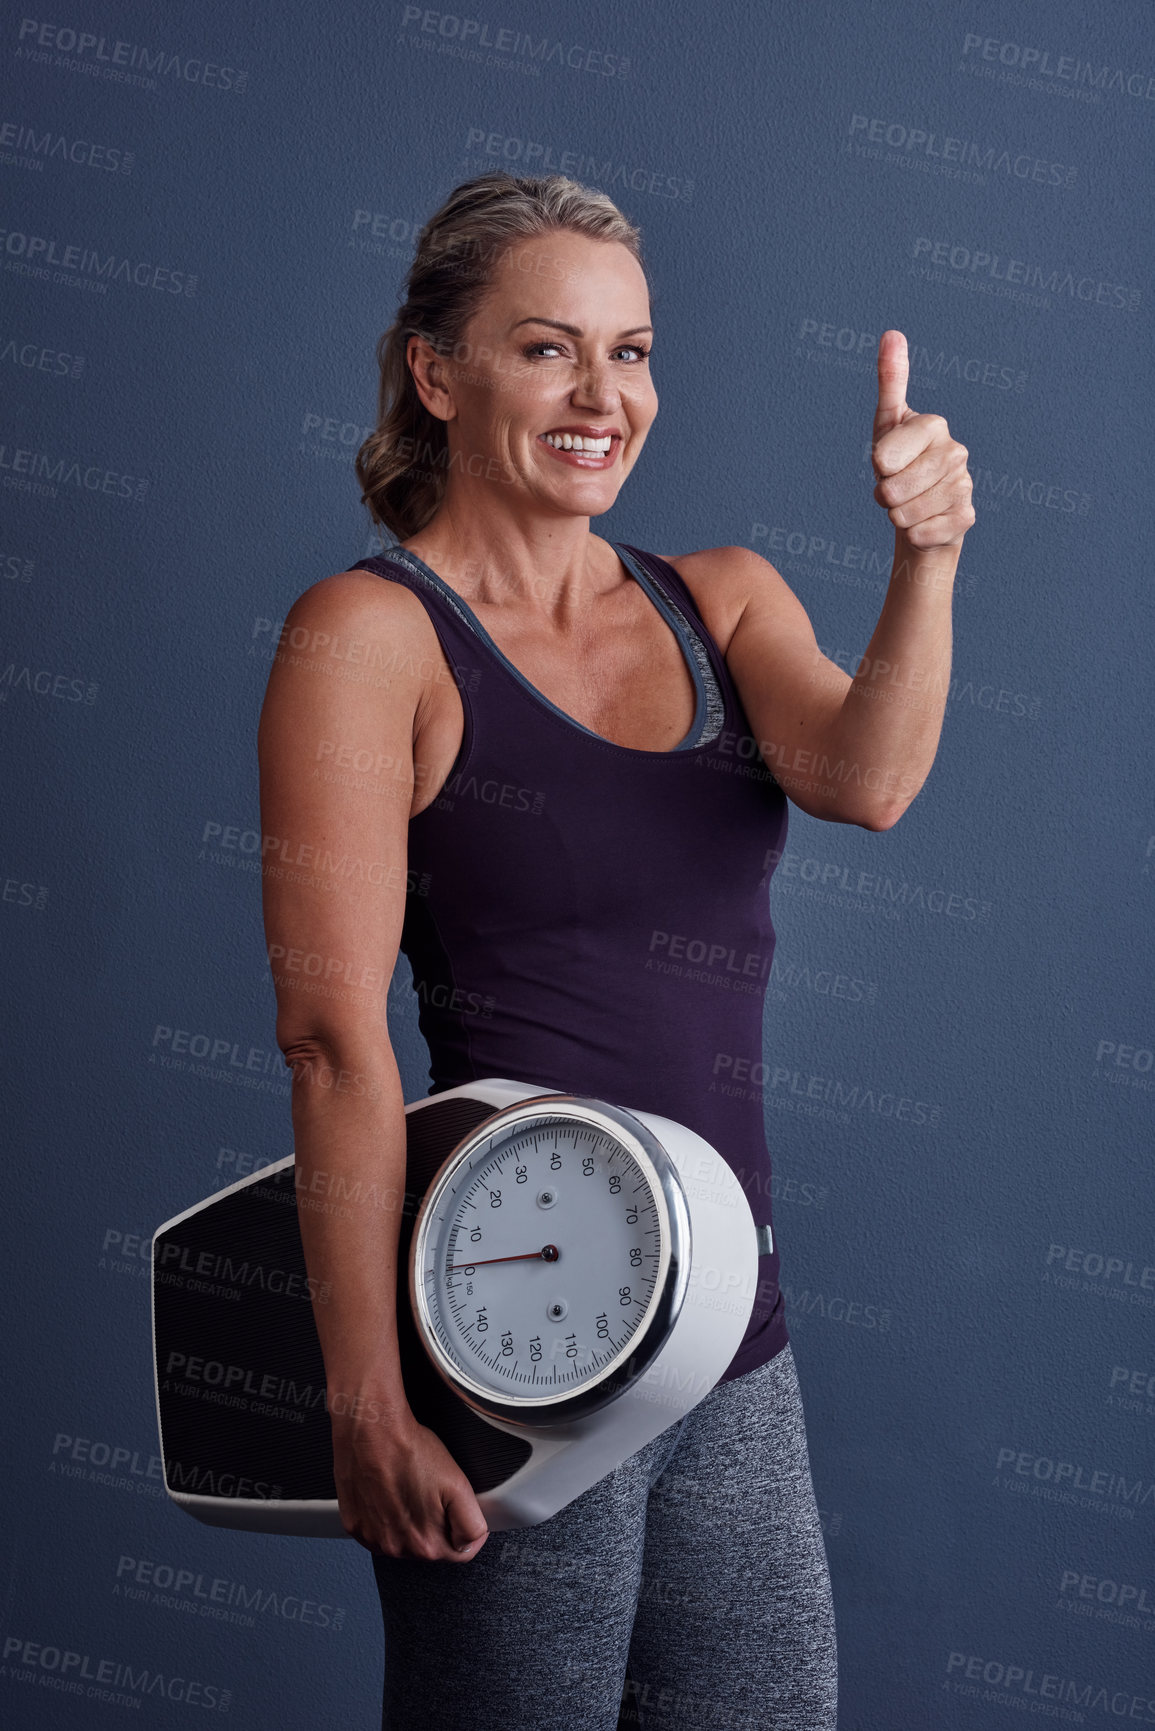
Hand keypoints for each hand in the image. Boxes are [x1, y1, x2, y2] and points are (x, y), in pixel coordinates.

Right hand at [332, 1402, 489, 1561]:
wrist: (372, 1431)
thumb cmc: (410, 1450)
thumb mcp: (458, 1485)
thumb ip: (471, 1524)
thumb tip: (471, 1544)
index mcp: (426, 1544)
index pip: (459, 1552)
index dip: (463, 1527)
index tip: (454, 1506)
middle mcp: (397, 1549)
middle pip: (430, 1547)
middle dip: (435, 1524)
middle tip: (429, 1492)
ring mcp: (373, 1539)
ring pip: (403, 1540)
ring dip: (408, 1522)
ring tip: (406, 1489)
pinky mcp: (354, 1526)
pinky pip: (377, 1532)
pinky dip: (384, 1517)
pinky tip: (387, 1494)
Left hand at [871, 330, 974, 550]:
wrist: (922, 511)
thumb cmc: (901, 464)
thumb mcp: (888, 423)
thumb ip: (891, 380)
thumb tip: (892, 333)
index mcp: (934, 426)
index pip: (884, 457)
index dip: (877, 468)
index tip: (886, 464)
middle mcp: (955, 452)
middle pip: (893, 489)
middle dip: (884, 496)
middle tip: (894, 489)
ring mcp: (964, 485)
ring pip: (905, 514)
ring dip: (898, 516)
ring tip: (908, 504)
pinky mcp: (966, 517)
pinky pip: (923, 533)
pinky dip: (915, 535)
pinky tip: (924, 524)